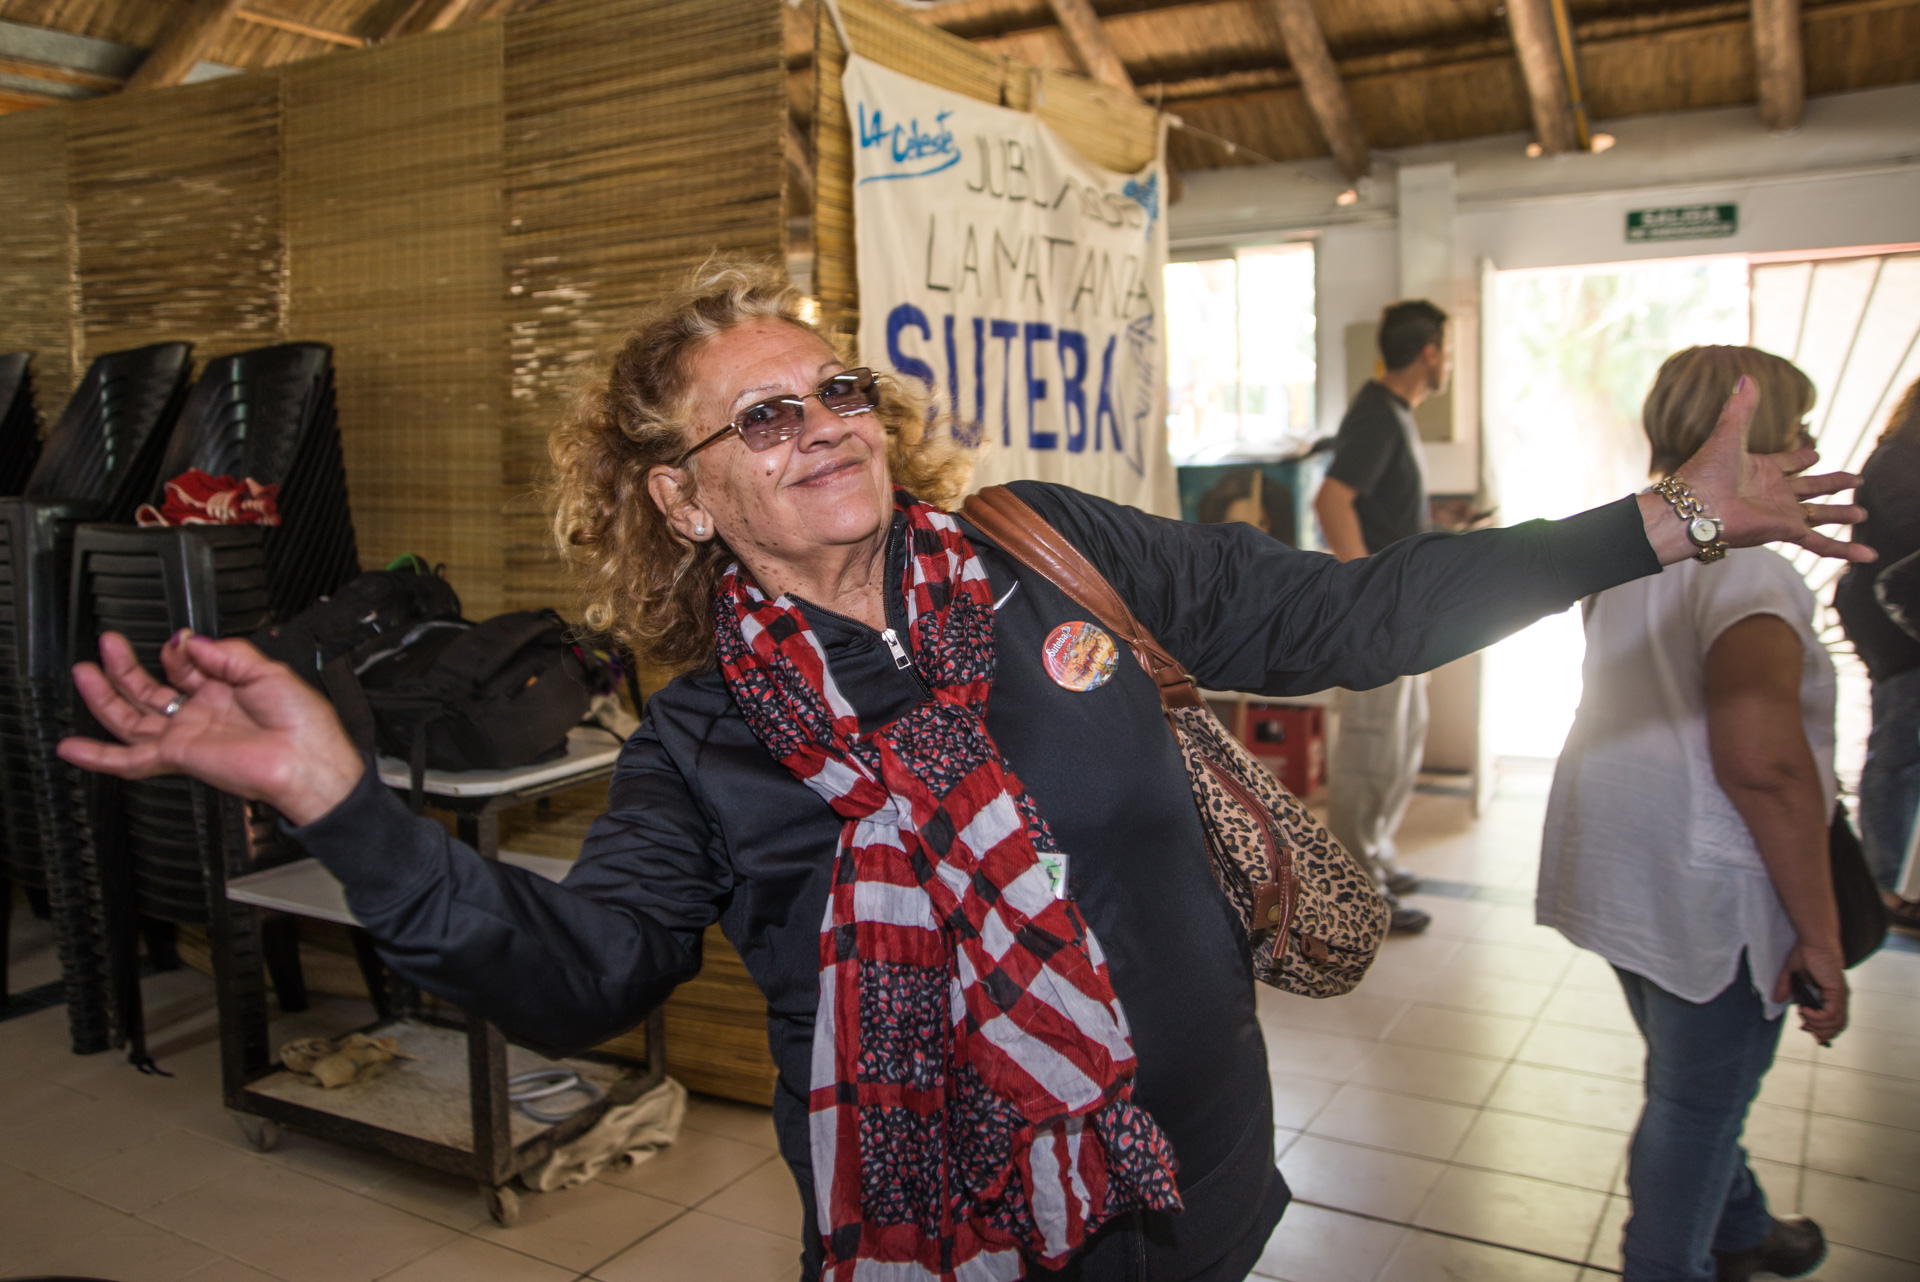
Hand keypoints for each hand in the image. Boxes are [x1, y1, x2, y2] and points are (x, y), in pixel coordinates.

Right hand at [58, 630, 365, 825]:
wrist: (308, 760)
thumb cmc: (303, 722)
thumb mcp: (267, 669)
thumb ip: (226, 653)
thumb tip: (191, 641)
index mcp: (225, 690)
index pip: (185, 666)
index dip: (177, 649)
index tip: (180, 640)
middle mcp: (202, 713)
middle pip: (148, 690)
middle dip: (124, 666)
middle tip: (107, 643)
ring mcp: (187, 736)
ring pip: (131, 719)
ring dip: (105, 696)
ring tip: (84, 671)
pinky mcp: (178, 756)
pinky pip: (129, 760)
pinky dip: (98, 756)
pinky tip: (72, 747)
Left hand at [1638, 376, 1872, 565]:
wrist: (1694, 508)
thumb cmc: (1706, 472)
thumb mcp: (1728, 433)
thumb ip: (1741, 408)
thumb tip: (1746, 377)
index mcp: (1761, 470)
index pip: (1788, 464)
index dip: (1802, 459)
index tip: (1814, 455)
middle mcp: (1773, 493)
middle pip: (1811, 488)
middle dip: (1833, 484)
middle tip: (1855, 480)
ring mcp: (1781, 513)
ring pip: (1820, 514)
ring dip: (1841, 514)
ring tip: (1862, 512)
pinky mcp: (1786, 530)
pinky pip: (1821, 543)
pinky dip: (1844, 550)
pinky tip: (1867, 555)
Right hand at [1773, 942, 1848, 1045]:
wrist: (1814, 941)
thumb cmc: (1807, 951)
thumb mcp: (1792, 973)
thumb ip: (1785, 986)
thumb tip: (1776, 999)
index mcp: (1832, 994)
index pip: (1834, 1020)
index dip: (1822, 1029)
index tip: (1805, 1028)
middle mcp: (1839, 998)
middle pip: (1837, 1026)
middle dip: (1820, 1032)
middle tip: (1803, 1027)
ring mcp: (1840, 996)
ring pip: (1835, 1023)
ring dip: (1817, 1026)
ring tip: (1803, 1018)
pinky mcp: (1837, 992)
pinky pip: (1829, 1014)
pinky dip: (1817, 1017)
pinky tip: (1804, 1010)